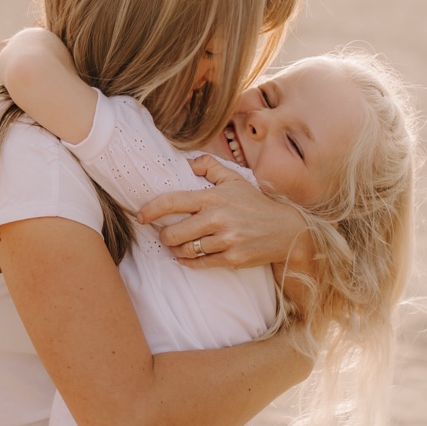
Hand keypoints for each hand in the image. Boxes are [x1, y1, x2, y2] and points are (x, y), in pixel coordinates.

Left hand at [138, 156, 311, 269]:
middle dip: (164, 236)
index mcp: (213, 197)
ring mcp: (225, 240)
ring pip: (185, 250)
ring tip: (178, 245)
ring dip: (176, 250)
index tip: (141, 216)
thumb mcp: (234, 179)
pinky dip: (189, 262)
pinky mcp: (232, 258)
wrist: (285, 230)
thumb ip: (208, 166)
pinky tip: (188, 257)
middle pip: (173, 233)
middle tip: (164, 234)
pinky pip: (200, 264)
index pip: (173, 202)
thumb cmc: (255, 204)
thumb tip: (185, 162)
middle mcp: (218, 218)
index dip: (151, 210)